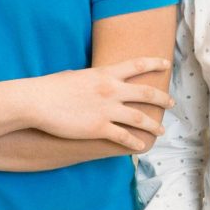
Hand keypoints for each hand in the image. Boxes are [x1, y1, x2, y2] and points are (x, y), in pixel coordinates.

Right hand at [23, 57, 171, 151]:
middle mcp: (111, 90)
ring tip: (161, 131)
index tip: (166, 64)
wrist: (37, 101)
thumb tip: (91, 80)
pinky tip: (140, 147)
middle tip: (171, 103)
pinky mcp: (99, 128)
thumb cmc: (51, 87)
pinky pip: (124, 137)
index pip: (137, 64)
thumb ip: (90, 78)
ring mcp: (107, 110)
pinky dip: (134, 143)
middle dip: (162, 99)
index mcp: (105, 73)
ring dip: (153, 125)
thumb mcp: (75, 75)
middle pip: (146, 93)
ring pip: (140, 118)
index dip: (154, 63)